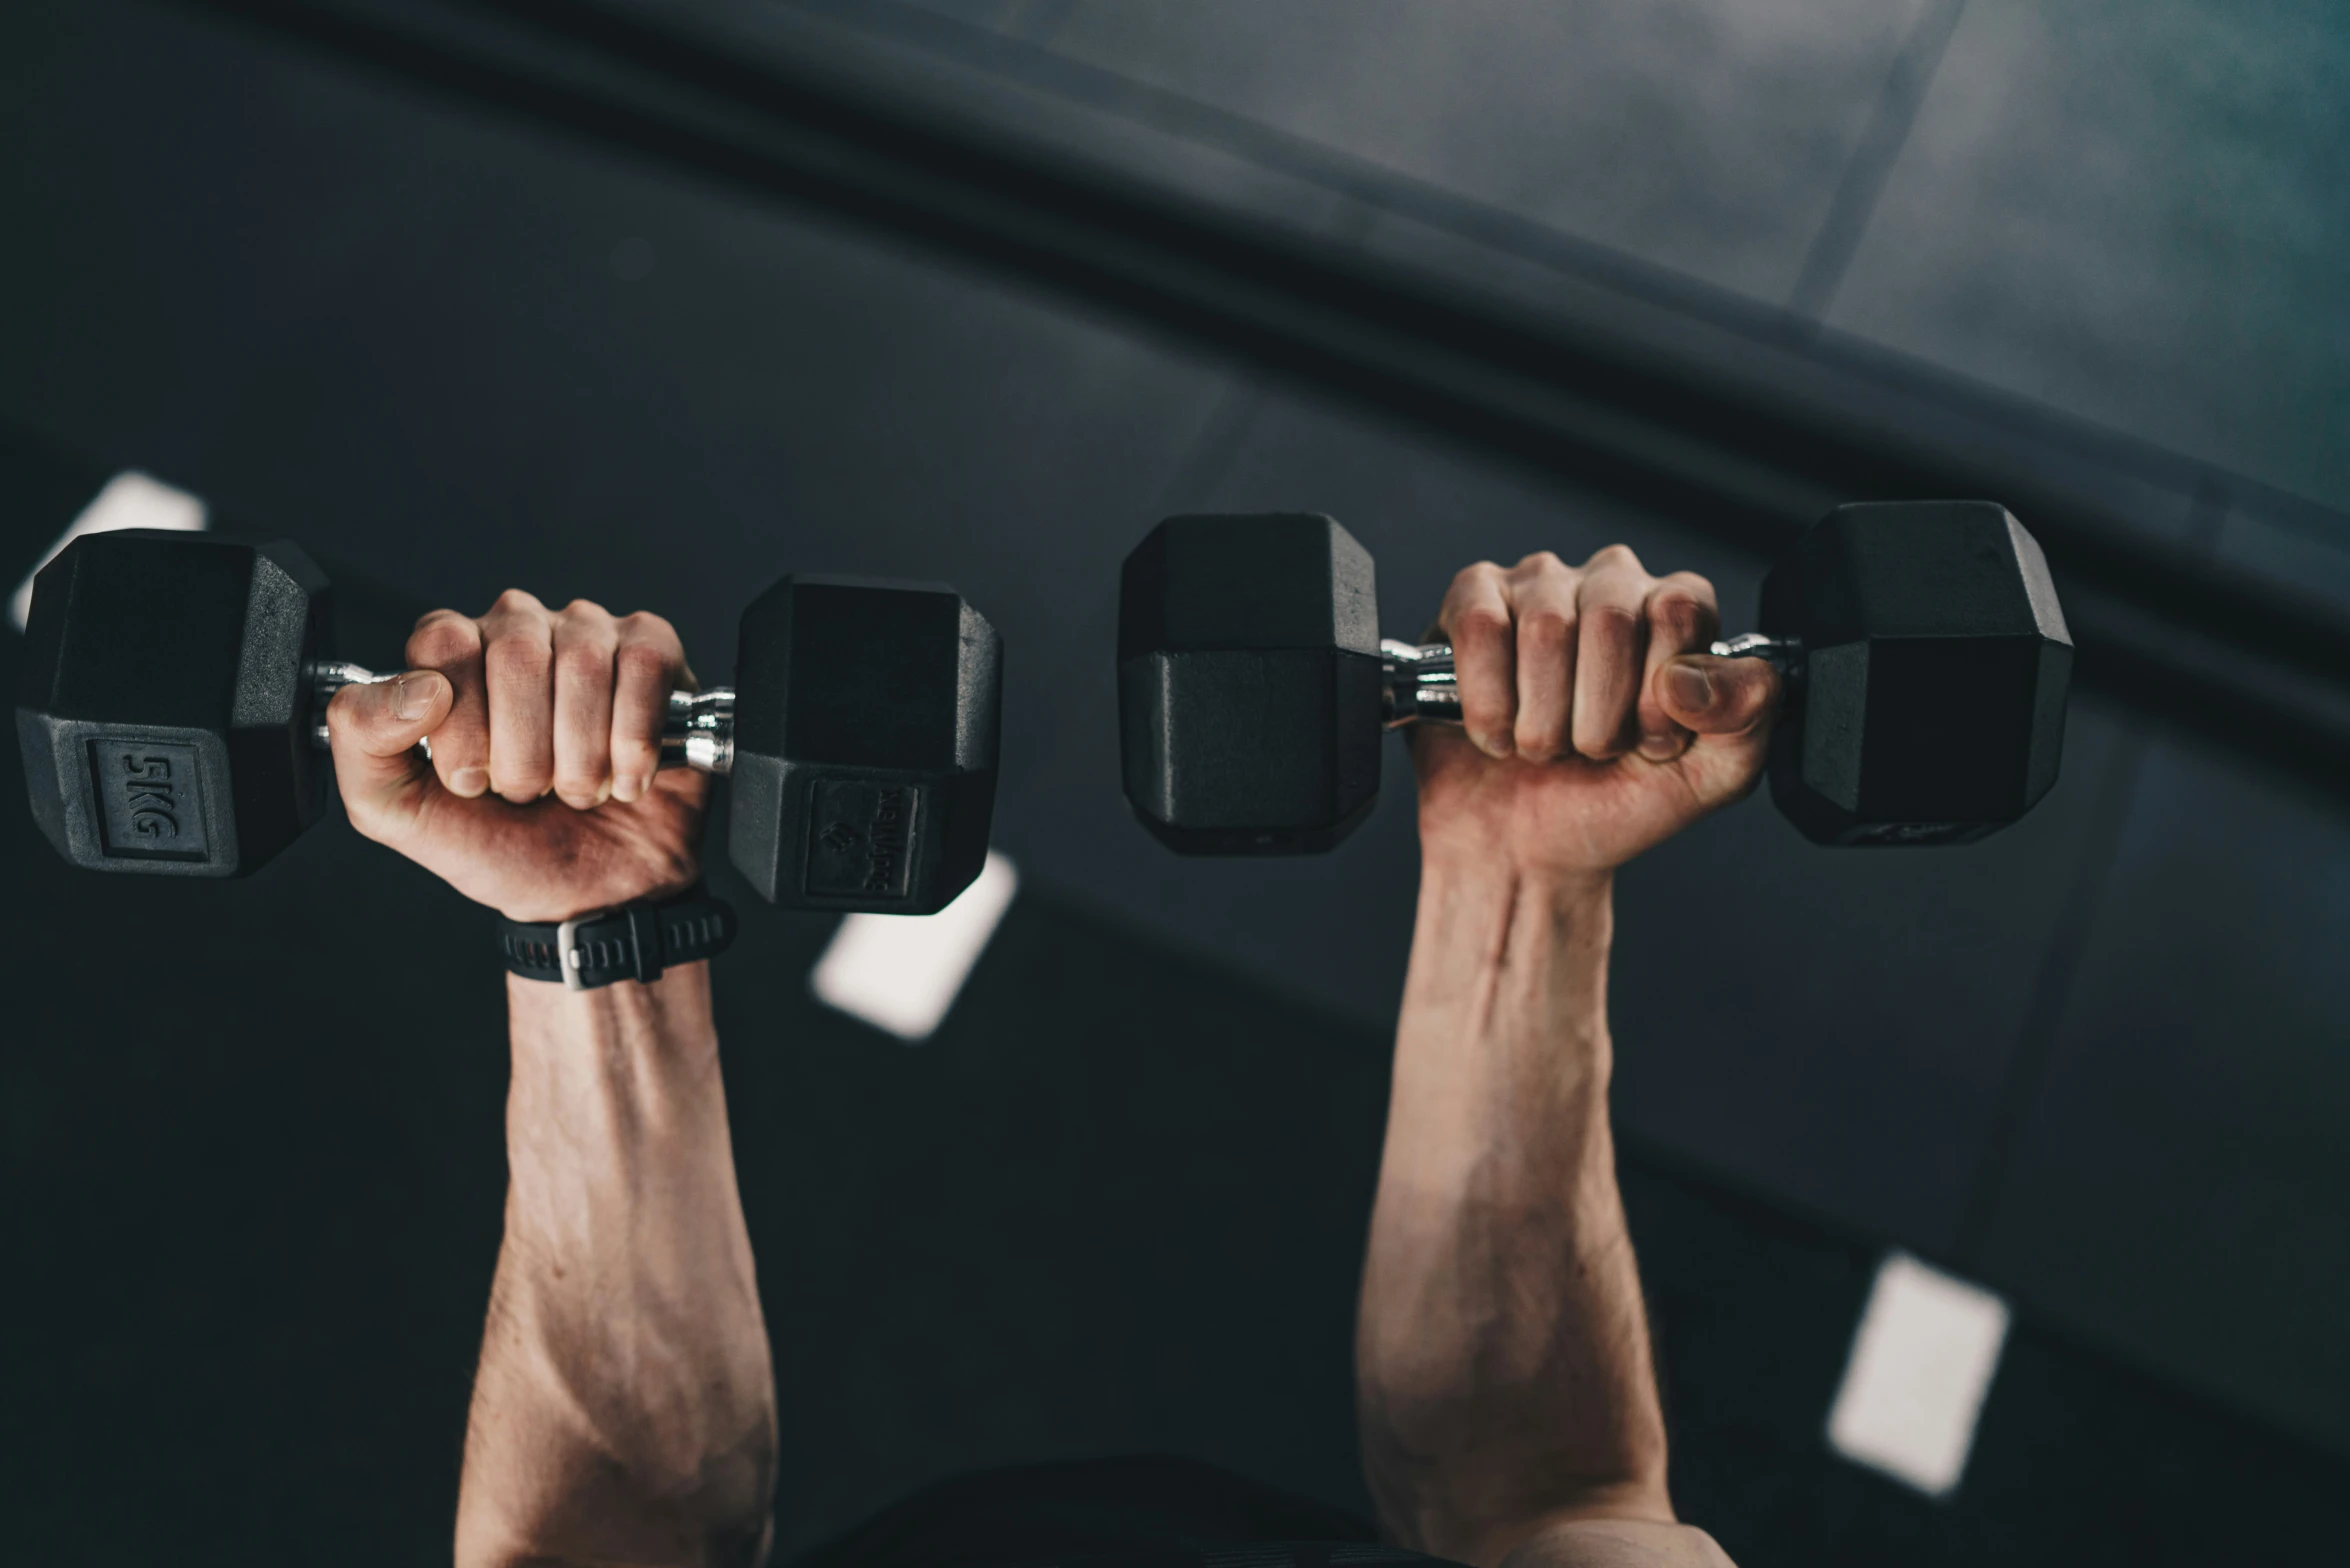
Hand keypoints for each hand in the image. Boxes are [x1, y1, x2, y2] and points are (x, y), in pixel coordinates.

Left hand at [325, 591, 709, 921]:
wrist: (594, 893)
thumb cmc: (502, 844)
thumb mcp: (400, 811)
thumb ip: (364, 742)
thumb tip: (417, 688)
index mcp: (450, 654)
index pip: (445, 643)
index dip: (462, 723)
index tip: (472, 781)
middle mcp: (518, 630)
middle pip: (516, 652)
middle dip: (523, 752)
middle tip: (528, 792)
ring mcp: (590, 635)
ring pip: (583, 662)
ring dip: (581, 758)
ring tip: (577, 789)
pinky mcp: (654, 654)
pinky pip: (644, 668)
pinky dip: (634, 742)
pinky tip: (625, 778)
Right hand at [1412, 545, 1782, 880]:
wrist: (1523, 848)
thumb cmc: (1610, 803)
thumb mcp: (1709, 777)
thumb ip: (1745, 716)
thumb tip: (1689, 677)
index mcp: (1674, 613)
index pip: (1680, 607)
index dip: (1658, 692)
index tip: (1646, 741)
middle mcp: (1610, 586)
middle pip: (1611, 616)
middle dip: (1597, 713)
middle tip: (1590, 750)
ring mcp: (1537, 588)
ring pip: (1544, 626)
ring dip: (1541, 720)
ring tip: (1542, 745)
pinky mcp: (1470, 603)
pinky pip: (1480, 626)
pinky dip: (1488, 701)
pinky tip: (1495, 730)